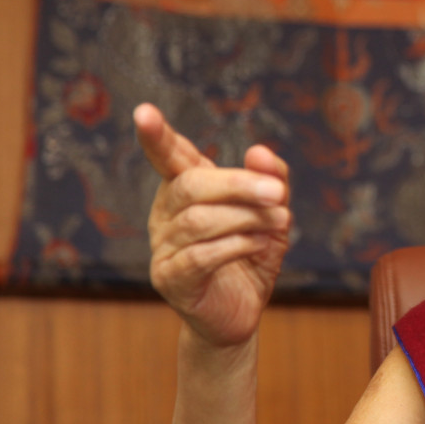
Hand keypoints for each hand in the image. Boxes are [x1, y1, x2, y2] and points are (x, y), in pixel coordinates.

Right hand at [135, 103, 290, 346]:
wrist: (240, 311)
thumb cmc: (252, 254)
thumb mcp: (272, 211)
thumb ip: (271, 178)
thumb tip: (259, 151)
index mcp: (185, 188)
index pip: (169, 156)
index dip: (157, 136)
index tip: (143, 112)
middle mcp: (166, 213)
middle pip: (191, 186)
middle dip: (239, 185)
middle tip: (277, 192)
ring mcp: (162, 247)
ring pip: (200, 221)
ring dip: (247, 218)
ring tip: (281, 221)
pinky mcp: (170, 278)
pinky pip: (201, 255)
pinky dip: (237, 245)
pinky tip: (260, 244)